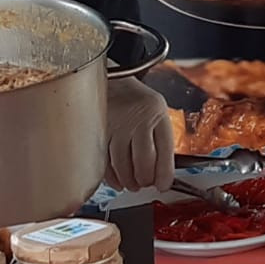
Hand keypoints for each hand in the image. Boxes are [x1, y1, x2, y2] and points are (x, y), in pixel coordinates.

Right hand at [104, 77, 173, 191]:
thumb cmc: (137, 99)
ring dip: (129, 181)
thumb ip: (160, 138)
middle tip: (146, 184)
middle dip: (146, 179)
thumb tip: (161, 173)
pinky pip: (105, 162)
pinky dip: (112, 177)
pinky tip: (118, 181)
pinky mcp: (99, 131)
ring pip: (123, 165)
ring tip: (133, 184)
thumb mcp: (157, 111)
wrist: (112, 78)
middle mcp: (138, 119)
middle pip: (143, 161)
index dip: (164, 174)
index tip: (163, 185)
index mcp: (158, 114)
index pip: (165, 151)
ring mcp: (117, 125)